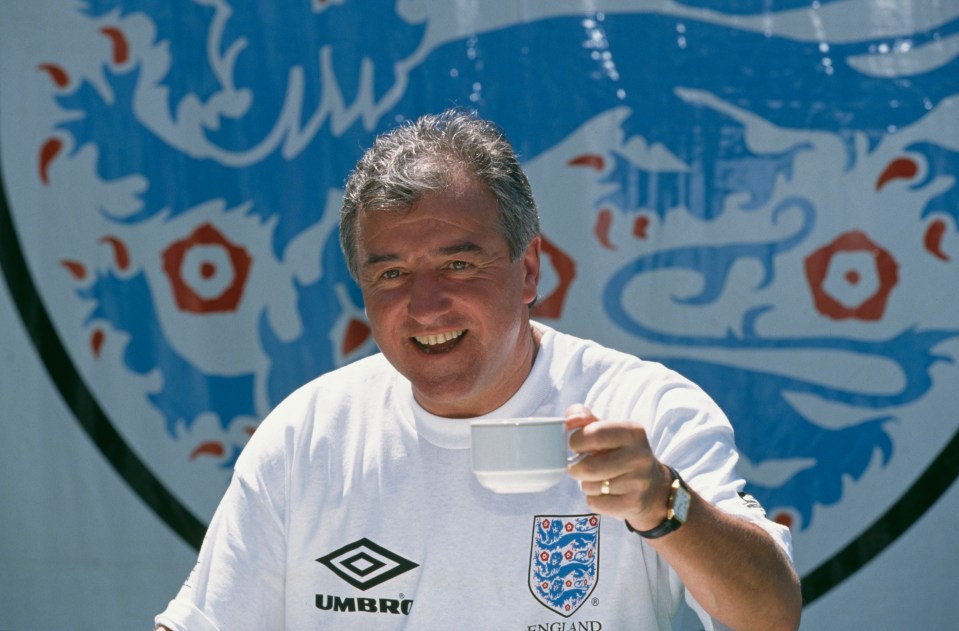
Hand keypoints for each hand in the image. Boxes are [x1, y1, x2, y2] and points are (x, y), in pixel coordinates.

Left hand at [565, 403, 672, 531]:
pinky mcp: (634, 503)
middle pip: (588, 466)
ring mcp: (639, 482)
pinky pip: (595, 503)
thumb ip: (584, 418)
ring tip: (599, 479)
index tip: (577, 445)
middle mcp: (639, 456)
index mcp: (632, 432)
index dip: (576, 441)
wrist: (654, 487)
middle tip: (580, 466)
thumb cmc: (621, 453)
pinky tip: (607, 493)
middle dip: (576, 468)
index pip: (593, 434)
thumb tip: (569, 421)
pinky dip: (594, 499)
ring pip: (590, 486)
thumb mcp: (608, 430)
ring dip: (586, 484)